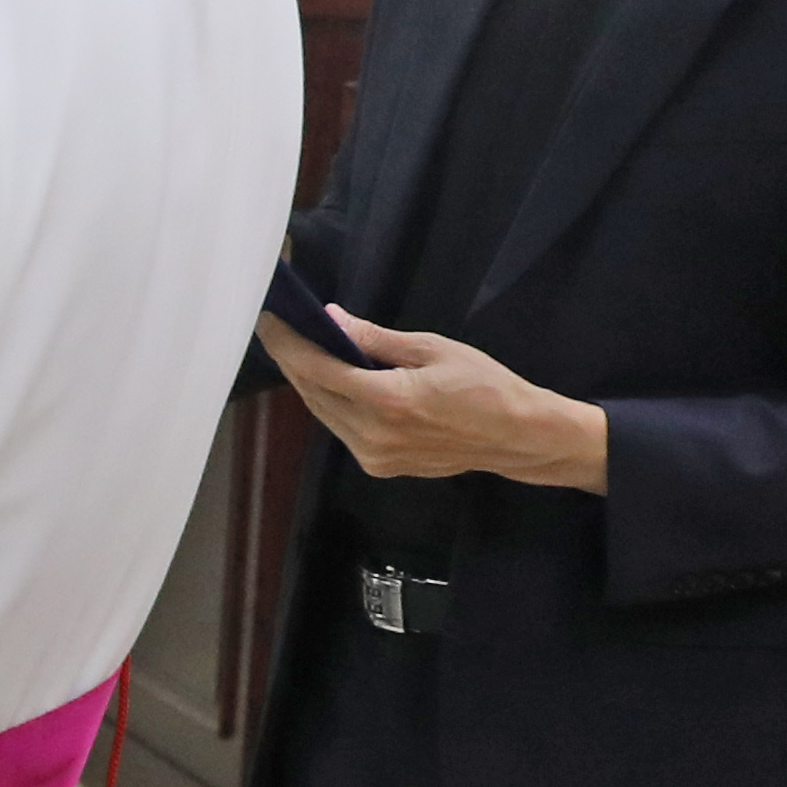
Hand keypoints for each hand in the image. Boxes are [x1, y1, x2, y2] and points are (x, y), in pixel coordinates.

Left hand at [259, 308, 606, 491]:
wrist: (517, 437)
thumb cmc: (485, 386)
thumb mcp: (432, 349)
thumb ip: (376, 339)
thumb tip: (333, 319)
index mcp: (387, 401)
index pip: (317, 370)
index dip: (287, 344)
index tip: (269, 320)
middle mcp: (372, 435)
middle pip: (313, 393)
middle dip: (292, 360)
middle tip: (280, 329)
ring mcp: (374, 456)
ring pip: (324, 413)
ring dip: (309, 382)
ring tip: (300, 350)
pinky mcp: (379, 467)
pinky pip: (342, 430)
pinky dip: (332, 403)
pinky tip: (331, 381)